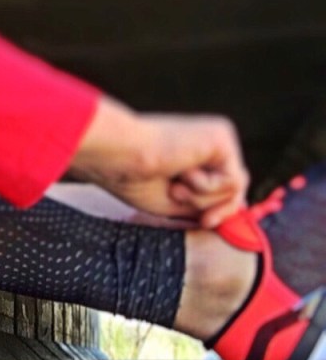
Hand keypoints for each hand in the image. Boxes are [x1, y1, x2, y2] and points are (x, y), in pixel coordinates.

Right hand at [69, 97, 248, 227]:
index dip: (222, 208)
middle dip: (220, 207)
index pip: (226, 184)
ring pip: (237, 185)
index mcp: (196, 153)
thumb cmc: (134, 179)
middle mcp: (211, 142)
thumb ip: (206, 203)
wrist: (120, 156)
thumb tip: (238, 210)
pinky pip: (233, 179)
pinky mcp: (222, 137)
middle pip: (238, 186)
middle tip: (196, 213)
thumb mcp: (176, 201)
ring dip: (204, 198)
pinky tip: (183, 174)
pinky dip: (206, 188)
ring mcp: (218, 137)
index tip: (206, 223)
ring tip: (176, 187)